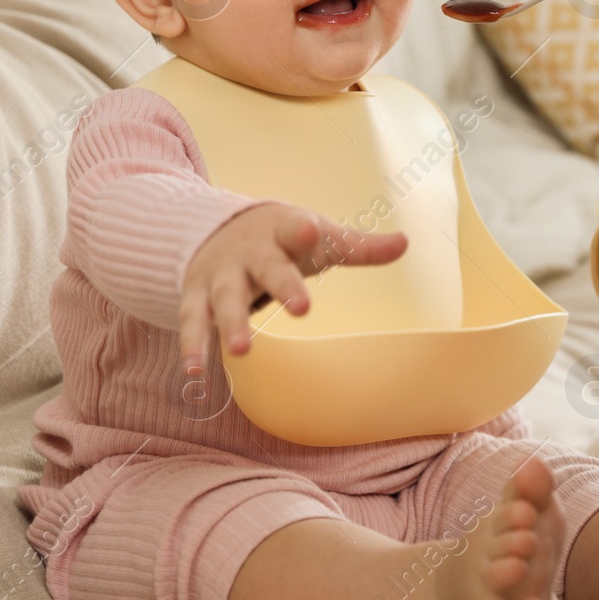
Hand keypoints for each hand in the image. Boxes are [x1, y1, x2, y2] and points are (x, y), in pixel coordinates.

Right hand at [180, 203, 406, 361]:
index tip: (312, 230)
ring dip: (230, 324)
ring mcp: (220, 273)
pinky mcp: (197, 294)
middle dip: (281, 285)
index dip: (304, 231)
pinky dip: (192, 345)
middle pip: (266, 268)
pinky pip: (192, 320)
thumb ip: (360, 246)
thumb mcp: (321, 237)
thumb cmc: (285, 238)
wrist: (216, 225)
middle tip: (301, 308)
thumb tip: (406, 243)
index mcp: (283, 230)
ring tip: (241, 352)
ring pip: (224, 298)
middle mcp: (250, 251)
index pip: (295, 228)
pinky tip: (194, 374)